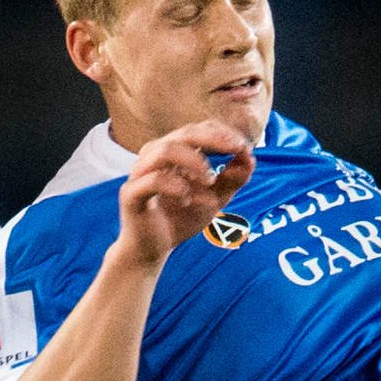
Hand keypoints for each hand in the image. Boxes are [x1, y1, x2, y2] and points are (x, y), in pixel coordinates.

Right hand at [113, 121, 254, 267]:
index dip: (222, 134)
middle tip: (237, 149)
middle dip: (213, 139)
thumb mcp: (214, 199)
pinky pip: (153, 181)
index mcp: (172, 152)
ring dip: (194, 162)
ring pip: (165, 151)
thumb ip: (231, 180)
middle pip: (183, 133)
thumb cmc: (179, 219)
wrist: (151, 250)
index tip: (244, 146)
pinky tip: (188, 200)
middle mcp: (154, 157)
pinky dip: (176, 187)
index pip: (198, 130)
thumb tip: (250, 158)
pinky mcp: (130, 194)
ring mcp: (139, 173)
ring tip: (210, 181)